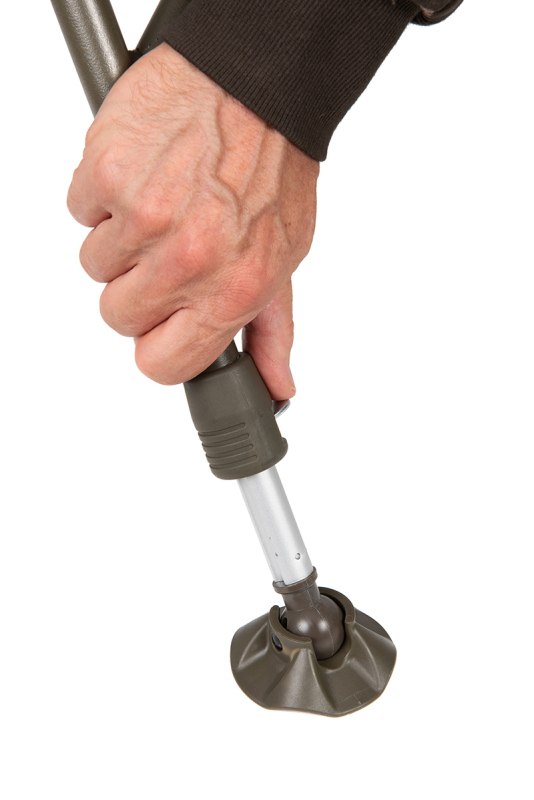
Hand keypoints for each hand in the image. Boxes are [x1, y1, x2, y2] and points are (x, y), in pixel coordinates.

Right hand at [67, 43, 318, 399]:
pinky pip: (81, 210)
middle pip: (118, 317)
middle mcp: (187, 262)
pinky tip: (144, 174)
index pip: (161, 365)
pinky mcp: (107, 173)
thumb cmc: (273, 168)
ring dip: (121, 238)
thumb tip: (275, 388)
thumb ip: (271, 330)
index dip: (157, 344)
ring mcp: (143, 218)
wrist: (254, 82)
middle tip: (171, 245)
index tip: (163, 323)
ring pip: (95, 264)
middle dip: (138, 286)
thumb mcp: (284, 258)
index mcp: (230, 291)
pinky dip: (104, 194)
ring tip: (163, 201)